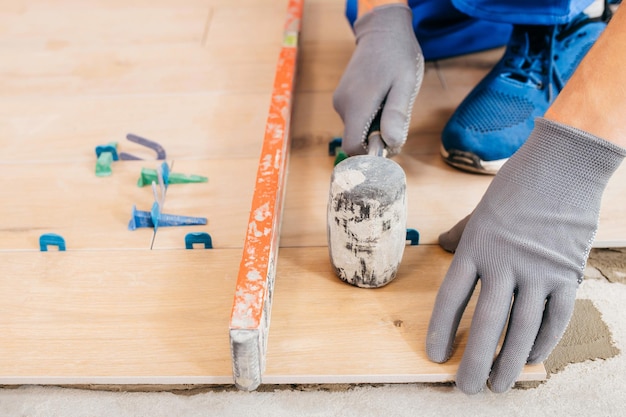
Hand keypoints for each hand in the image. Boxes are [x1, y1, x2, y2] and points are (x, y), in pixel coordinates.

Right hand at [333, 4, 422, 155]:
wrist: (382, 30)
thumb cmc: (398, 56)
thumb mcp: (405, 85)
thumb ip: (396, 115)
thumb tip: (391, 145)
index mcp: (357, 105)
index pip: (353, 147)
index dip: (371, 154)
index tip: (390, 145)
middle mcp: (342, 105)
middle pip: (357, 139)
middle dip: (377, 138)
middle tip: (397, 120)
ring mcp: (340, 101)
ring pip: (357, 129)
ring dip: (375, 126)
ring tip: (390, 103)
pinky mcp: (342, 97)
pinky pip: (356, 118)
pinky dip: (370, 116)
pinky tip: (382, 98)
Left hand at [427, 118, 625, 393]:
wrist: (564, 167)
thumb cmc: (517, 186)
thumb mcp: (480, 210)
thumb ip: (461, 235)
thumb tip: (443, 246)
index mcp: (477, 247)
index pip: (453, 297)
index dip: (442, 330)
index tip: (436, 356)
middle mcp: (505, 262)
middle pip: (486, 322)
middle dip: (474, 361)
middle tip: (465, 388)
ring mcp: (538, 270)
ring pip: (522, 327)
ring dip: (509, 361)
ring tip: (498, 385)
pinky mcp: (567, 273)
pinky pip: (555, 317)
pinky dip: (543, 341)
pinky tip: (532, 358)